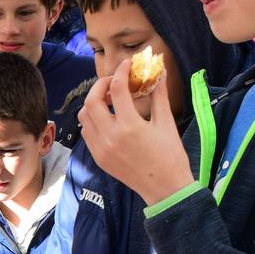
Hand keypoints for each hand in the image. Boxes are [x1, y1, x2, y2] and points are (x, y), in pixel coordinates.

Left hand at [79, 58, 194, 205]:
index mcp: (130, 126)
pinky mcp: (98, 158)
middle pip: (91, 101)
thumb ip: (159, 96)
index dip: (121, 71)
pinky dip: (92, 121)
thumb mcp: (166, 123)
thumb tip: (159, 73)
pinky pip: (87, 133)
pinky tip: (108, 119)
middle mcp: (110, 137)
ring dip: (94, 103)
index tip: (127, 65)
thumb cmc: (170, 155)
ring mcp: (101, 149)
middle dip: (100, 86)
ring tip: (111, 100)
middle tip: (114, 82)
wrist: (165, 189)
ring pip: (84, 117)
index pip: (117, 89)